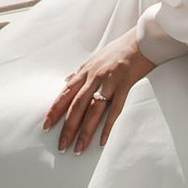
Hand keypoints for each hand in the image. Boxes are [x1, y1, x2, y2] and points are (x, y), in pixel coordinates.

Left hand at [44, 34, 161, 152]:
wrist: (142, 40)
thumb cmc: (119, 49)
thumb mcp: (95, 57)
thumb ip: (80, 71)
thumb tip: (66, 81)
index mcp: (86, 71)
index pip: (66, 94)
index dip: (55, 110)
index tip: (46, 125)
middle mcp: (94, 77)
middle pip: (77, 106)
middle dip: (67, 127)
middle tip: (61, 145)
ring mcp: (109, 82)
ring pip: (93, 110)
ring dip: (85, 131)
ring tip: (78, 148)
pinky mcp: (124, 86)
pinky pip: (115, 110)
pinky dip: (107, 126)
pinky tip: (101, 141)